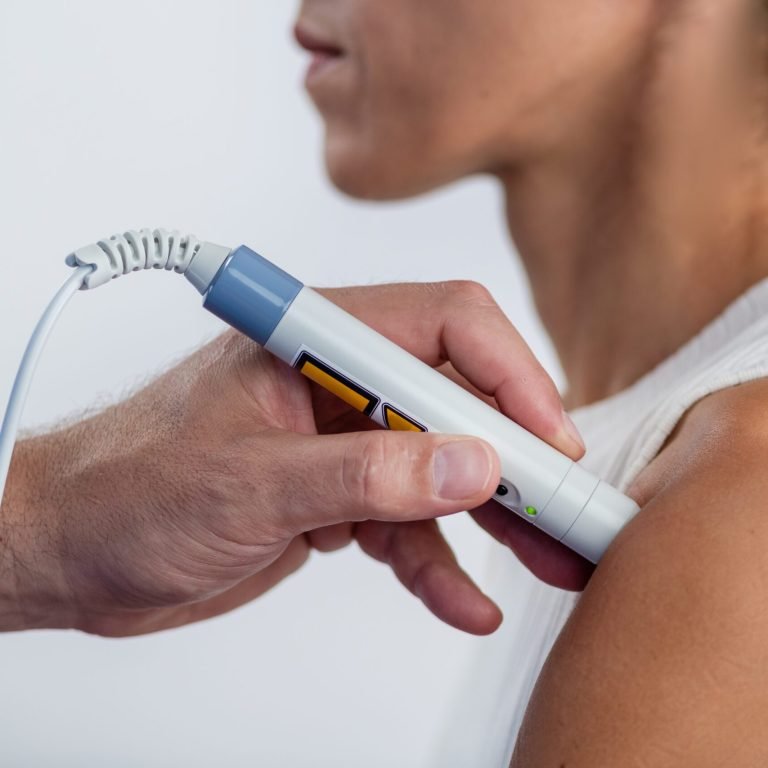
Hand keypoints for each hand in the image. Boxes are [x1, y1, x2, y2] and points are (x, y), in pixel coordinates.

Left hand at [0, 281, 586, 636]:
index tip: (548, 444)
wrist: (76, 548)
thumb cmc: (131, 489)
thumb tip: (472, 466)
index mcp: (317, 341)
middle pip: (459, 403)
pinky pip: (406, 525)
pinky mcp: (337, 497)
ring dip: (494, 521)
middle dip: (519, 459)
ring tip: (550, 565)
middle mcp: (341, 382)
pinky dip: (437, 563)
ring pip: (443, 471)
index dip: (511, 375)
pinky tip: (466, 601)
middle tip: (572, 515)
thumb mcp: (250, 483)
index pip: (445, 325)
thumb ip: (363, 474)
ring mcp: (344, 442)